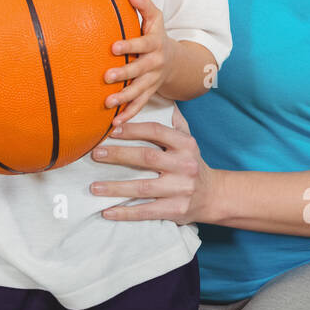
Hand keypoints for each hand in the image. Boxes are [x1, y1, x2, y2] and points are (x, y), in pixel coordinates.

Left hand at [88, 107, 216, 224]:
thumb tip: (159, 97)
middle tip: (95, 153)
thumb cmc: (193, 164)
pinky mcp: (176, 210)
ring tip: (94, 186)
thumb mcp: (189, 141)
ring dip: (115, 187)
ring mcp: (181, 189)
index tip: (111, 130)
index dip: (132, 129)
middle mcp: (185, 165)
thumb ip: (174, 122)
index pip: (156, 131)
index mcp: (186, 145)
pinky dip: (126, 212)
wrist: (215, 196)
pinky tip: (107, 211)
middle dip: (118, 154)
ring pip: (143, 187)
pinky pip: (146, 211)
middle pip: (146, 157)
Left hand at [103, 0, 177, 126]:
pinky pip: (140, 105)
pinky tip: (114, 123)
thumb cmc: (156, 35)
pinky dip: (128, 114)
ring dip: (124, 98)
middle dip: (124, 74)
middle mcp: (155, 64)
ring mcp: (153, 81)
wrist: (175, 60)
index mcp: (155, 44)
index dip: (129, 45)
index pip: (143, 44)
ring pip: (139, 91)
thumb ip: (144, 6)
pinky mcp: (149, 93)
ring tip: (108, 102)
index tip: (113, 47)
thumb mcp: (156, 18)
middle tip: (106, 77)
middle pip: (140, 70)